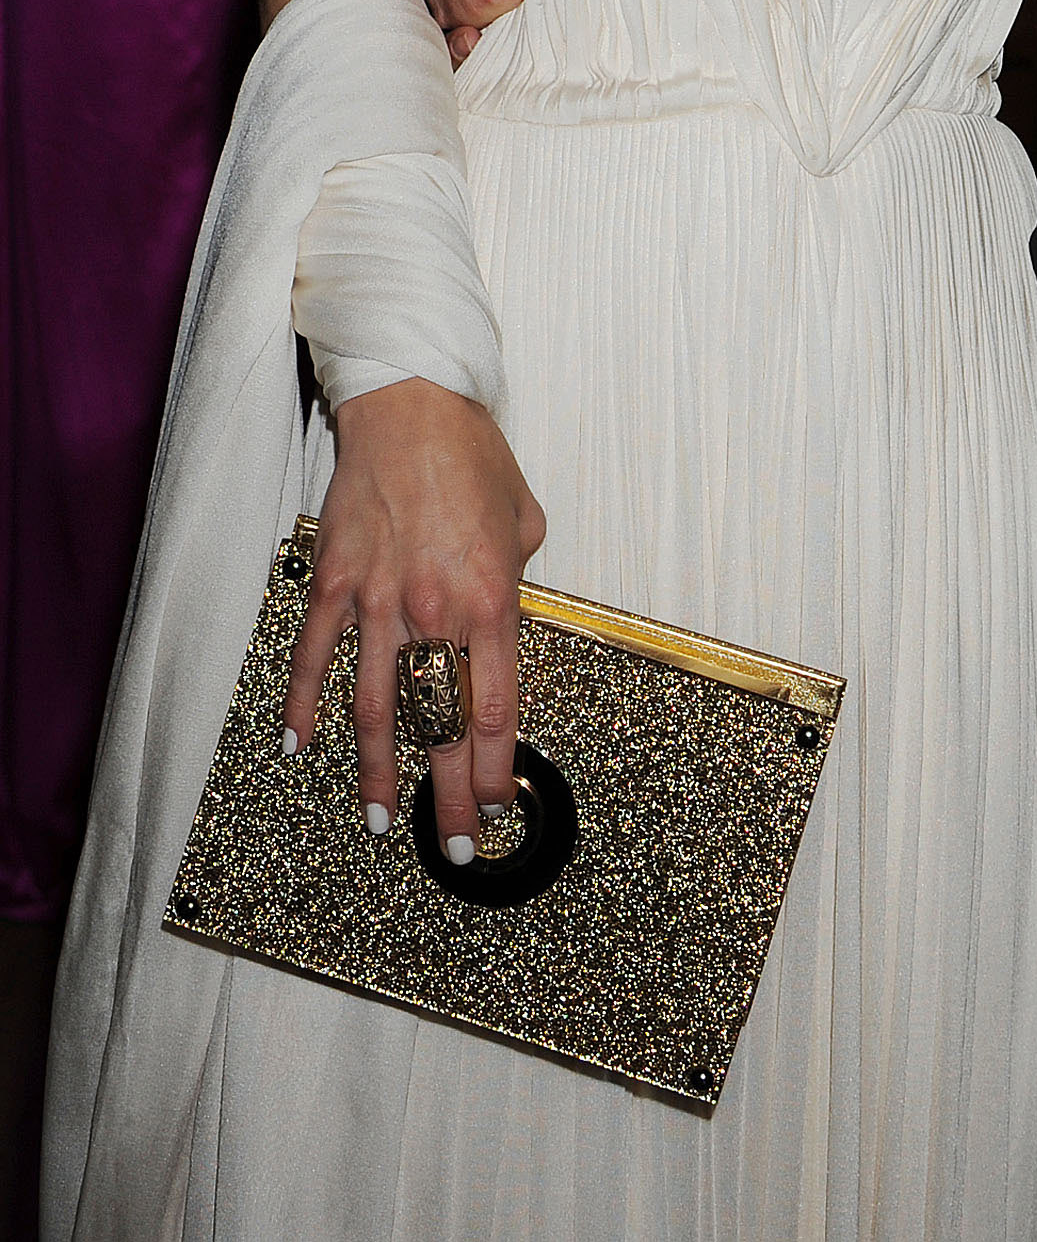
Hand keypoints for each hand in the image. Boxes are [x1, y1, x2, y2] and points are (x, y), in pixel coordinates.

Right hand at [282, 378, 546, 855]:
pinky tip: (301, 745)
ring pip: (375, 708)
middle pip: (438, 725)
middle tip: (457, 845)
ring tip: (385, 821)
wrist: (411, 402)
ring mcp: (377, 600)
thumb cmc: (471, 453)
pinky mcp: (335, 582)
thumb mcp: (524, 519)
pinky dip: (306, 704)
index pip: (493, 708)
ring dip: (379, 771)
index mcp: (490, 599)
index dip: (492, 769)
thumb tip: (505, 613)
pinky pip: (316, 657)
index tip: (496, 807)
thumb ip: (518, 579)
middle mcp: (433, 610)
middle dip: (448, 795)